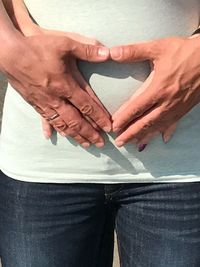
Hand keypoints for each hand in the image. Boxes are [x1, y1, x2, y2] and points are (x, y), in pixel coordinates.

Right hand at [0, 32, 110, 147]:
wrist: (10, 53)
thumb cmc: (37, 48)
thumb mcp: (65, 44)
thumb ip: (87, 51)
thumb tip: (108, 53)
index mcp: (66, 85)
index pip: (87, 106)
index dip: (99, 118)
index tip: (109, 128)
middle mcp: (56, 99)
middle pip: (76, 121)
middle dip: (90, 133)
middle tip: (100, 144)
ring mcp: (45, 103)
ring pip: (63, 125)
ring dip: (76, 136)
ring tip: (86, 144)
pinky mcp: (34, 103)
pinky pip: (45, 120)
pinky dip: (51, 129)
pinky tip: (50, 137)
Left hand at [110, 36, 199, 147]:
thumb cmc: (185, 51)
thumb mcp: (159, 48)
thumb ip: (134, 51)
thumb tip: (112, 52)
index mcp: (158, 89)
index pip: (136, 108)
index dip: (124, 118)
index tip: (114, 127)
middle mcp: (167, 102)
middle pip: (145, 122)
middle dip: (131, 133)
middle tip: (119, 142)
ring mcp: (177, 108)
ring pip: (158, 127)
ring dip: (145, 136)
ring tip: (134, 144)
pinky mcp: (185, 108)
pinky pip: (174, 124)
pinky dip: (167, 132)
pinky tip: (163, 139)